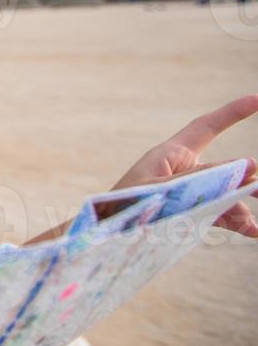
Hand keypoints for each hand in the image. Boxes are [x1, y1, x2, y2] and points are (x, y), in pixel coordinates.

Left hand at [110, 94, 257, 237]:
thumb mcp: (161, 187)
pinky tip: (252, 231)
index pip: (206, 126)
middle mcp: (182, 170)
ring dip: (242, 206)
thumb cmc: (122, 205)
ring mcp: (186, 191)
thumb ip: (203, 177)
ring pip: (224, 193)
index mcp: (170, 153)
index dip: (232, 113)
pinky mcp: (186, 211)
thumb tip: (249, 165)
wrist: (101, 232)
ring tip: (253, 227)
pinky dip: (234, 221)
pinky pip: (216, 213)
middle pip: (225, 167)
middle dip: (248, 177)